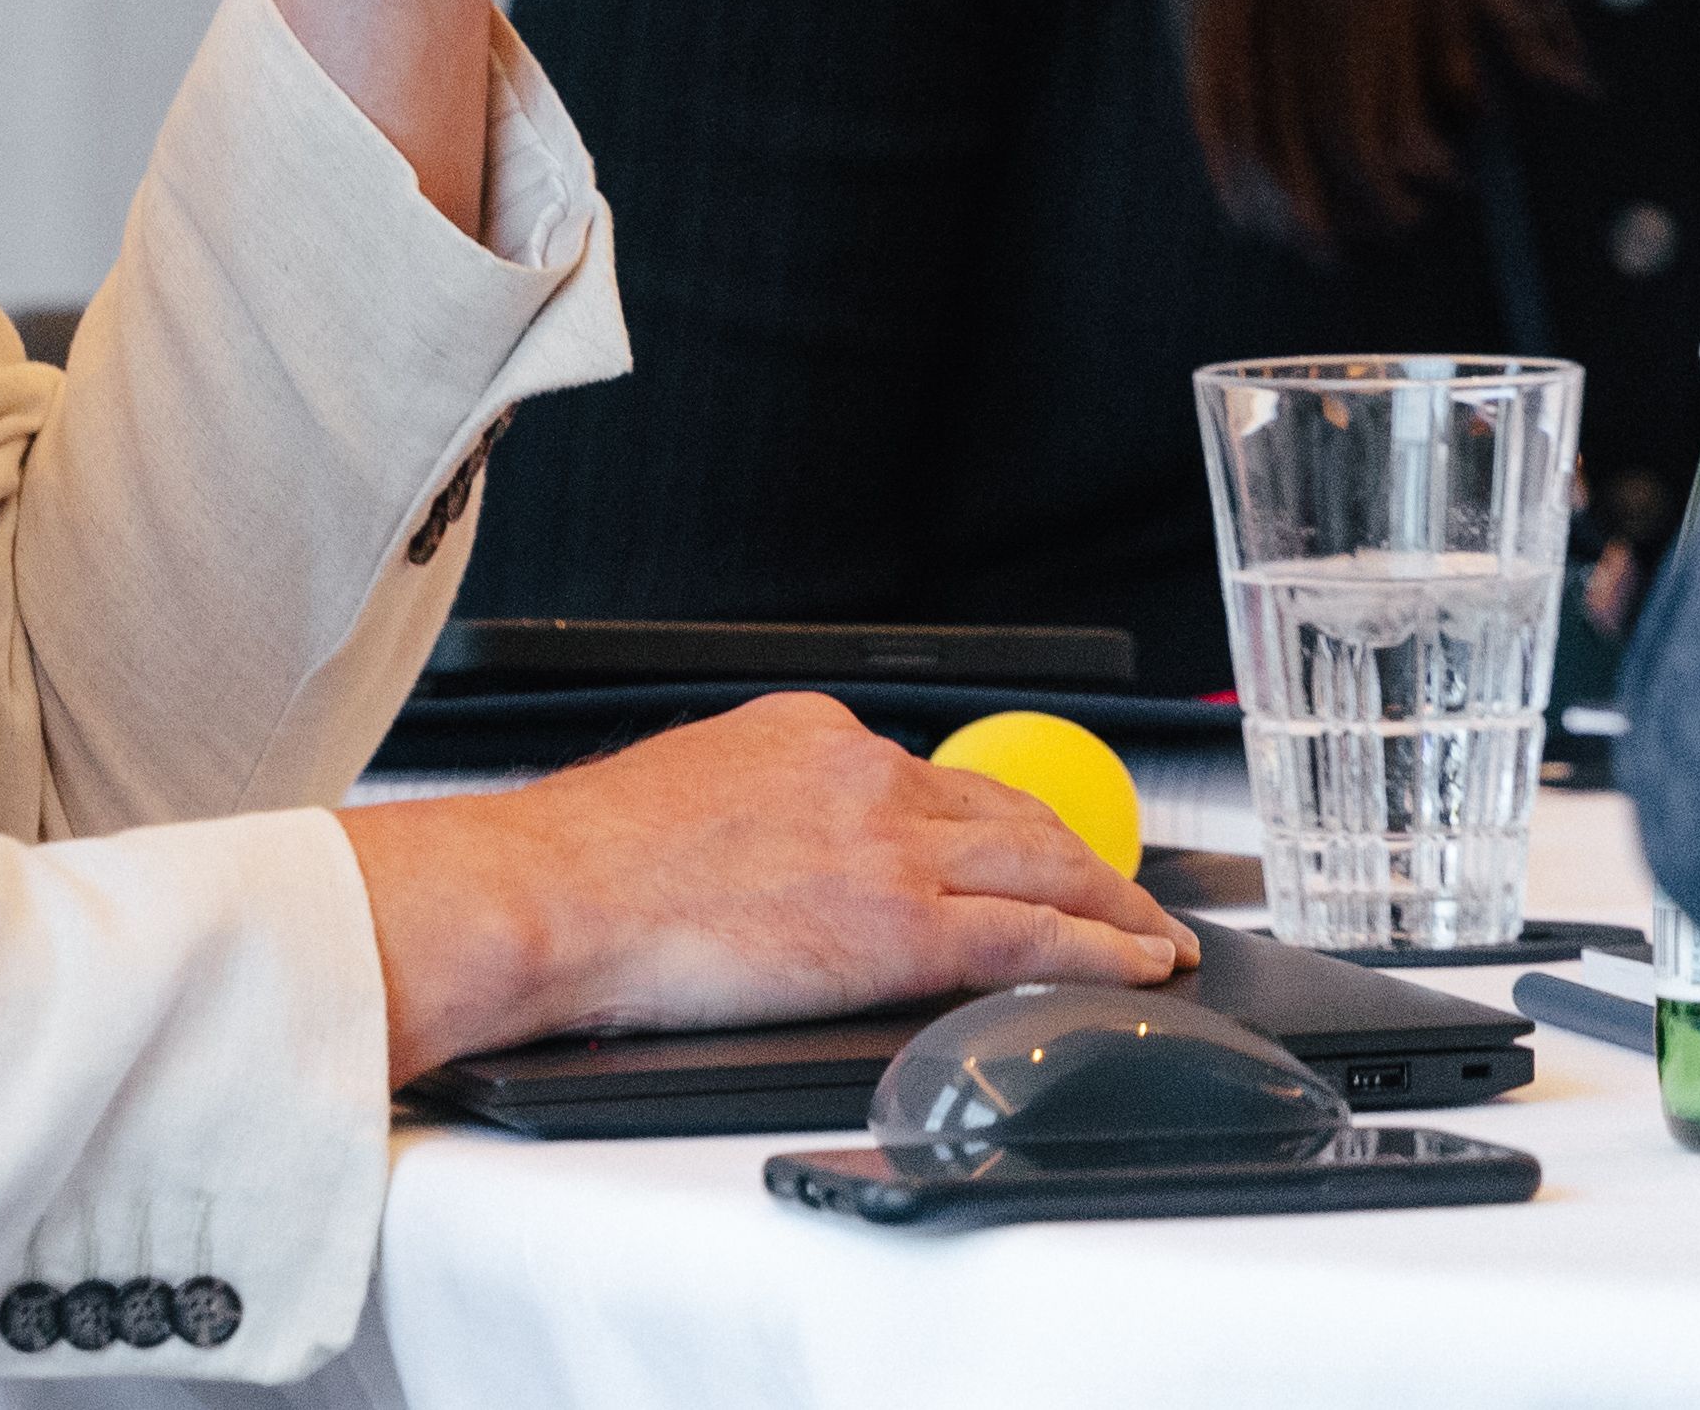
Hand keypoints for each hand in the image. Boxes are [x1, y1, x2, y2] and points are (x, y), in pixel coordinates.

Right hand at [343, 694, 1190, 1076]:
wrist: (549, 895)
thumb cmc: (580, 869)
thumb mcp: (685, 799)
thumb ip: (758, 814)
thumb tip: (778, 862)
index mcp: (807, 734)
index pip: (931, 779)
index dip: (997, 822)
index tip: (1026, 846)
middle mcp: (863, 771)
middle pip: (1008, 813)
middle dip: (1078, 857)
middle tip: (1123, 891)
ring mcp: (890, 844)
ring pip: (1044, 866)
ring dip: (1112, 904)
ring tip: (1151, 936)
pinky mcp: (902, 922)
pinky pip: (1033, 935)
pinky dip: (1101, 949)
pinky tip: (1136, 966)